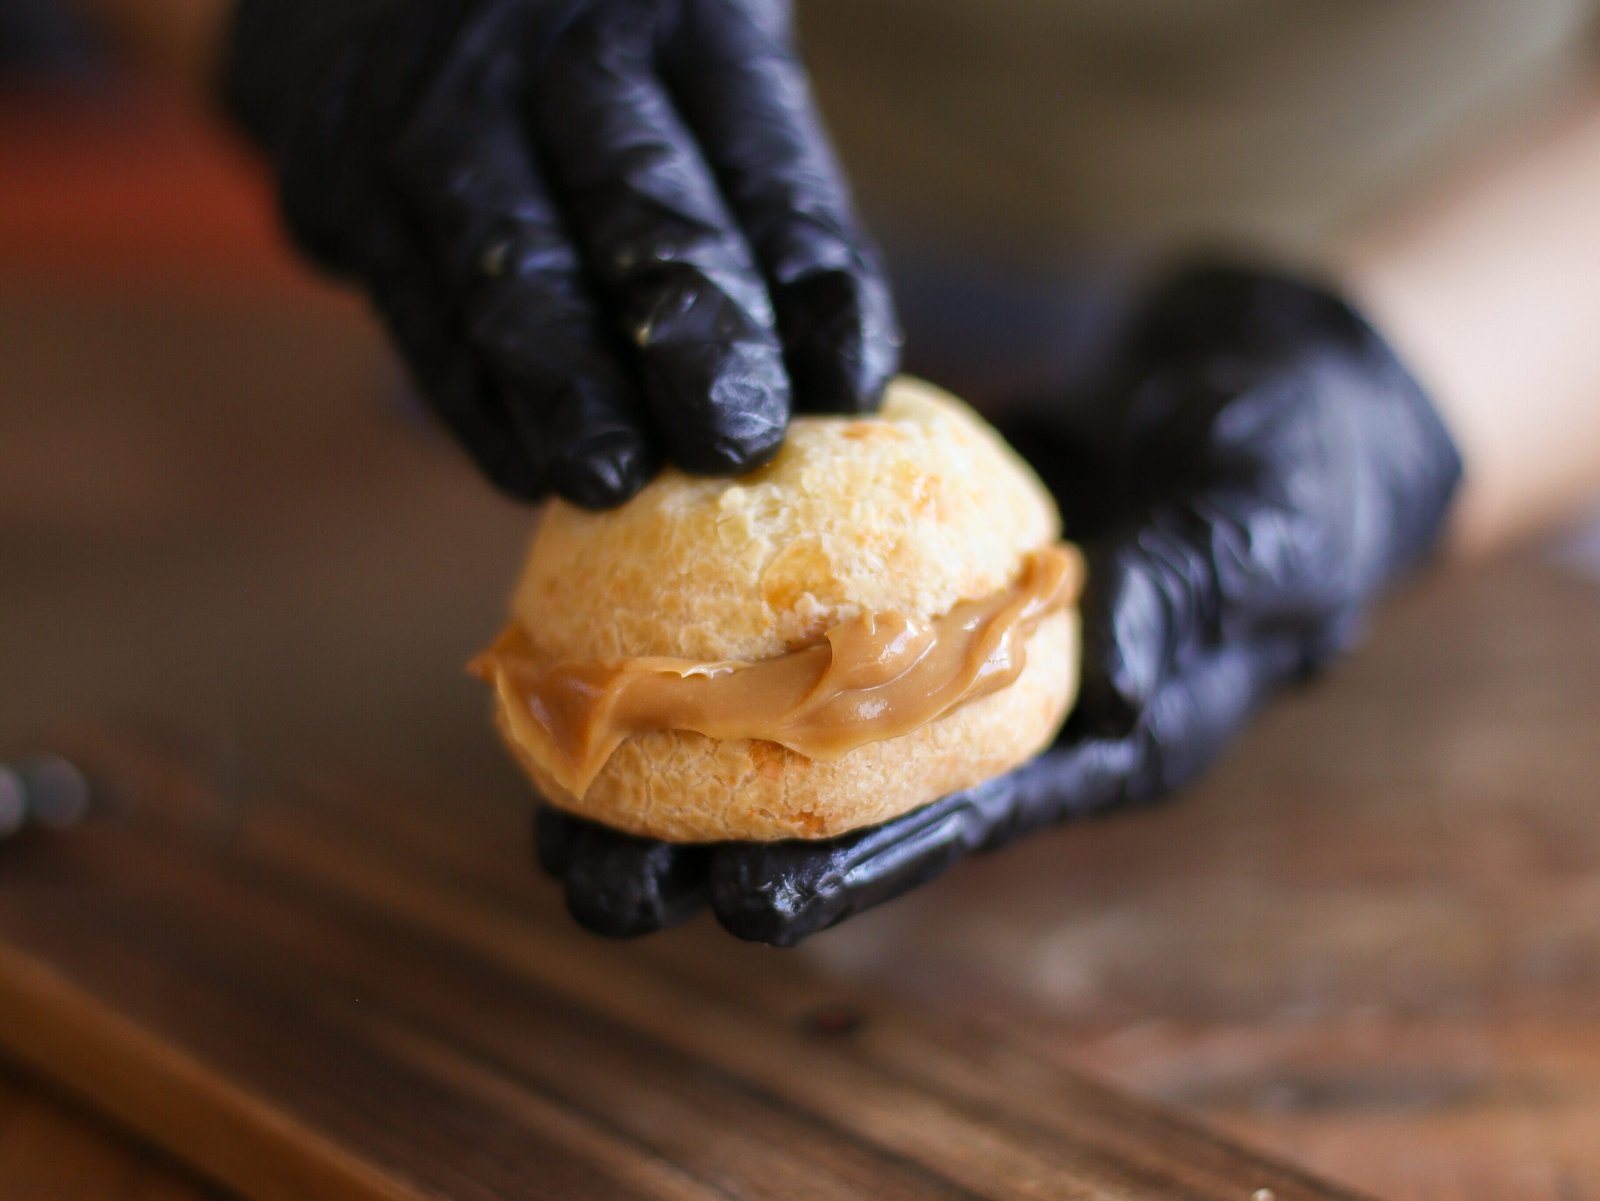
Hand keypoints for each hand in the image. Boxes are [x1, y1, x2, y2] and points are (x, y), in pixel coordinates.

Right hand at [221, 0, 898, 504]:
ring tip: (611, 480)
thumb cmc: (584, 61)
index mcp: (679, 11)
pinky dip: (474, 404)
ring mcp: (432, 106)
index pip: (762, 155)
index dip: (809, 277)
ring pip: (510, 268)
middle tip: (734, 440)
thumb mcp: (683, 70)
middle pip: (636, 199)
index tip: (850, 386)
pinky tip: (522, 470)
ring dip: (565, 387)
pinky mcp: (336, 176)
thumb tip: (825, 387)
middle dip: (689, 330)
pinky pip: (417, 311)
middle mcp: (551, 42)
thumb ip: (743, 199)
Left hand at [536, 263, 1463, 943]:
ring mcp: (923, 641)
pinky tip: (596, 628)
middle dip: (706, 851)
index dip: (849, 876)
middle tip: (585, 879)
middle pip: (830, 802)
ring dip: (662, 755)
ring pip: (778, 718)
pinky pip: (777, 603)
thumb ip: (1199, 594)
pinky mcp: (883, 566)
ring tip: (543, 783)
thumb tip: (1120, 675)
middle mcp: (979, 713)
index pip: (951, 824)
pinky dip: (694, 622)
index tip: (734, 914)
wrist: (1254, 394)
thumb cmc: (1287, 477)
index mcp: (1073, 746)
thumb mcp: (1265, 531)